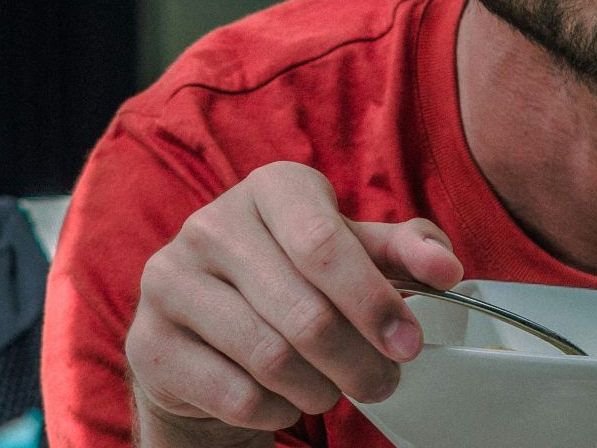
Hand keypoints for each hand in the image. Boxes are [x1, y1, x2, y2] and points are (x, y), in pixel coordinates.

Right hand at [125, 161, 464, 445]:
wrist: (206, 331)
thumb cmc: (293, 279)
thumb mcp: (352, 254)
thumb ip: (404, 253)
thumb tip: (447, 269)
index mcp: (272, 187)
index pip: (324, 243)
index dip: (373, 301)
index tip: (409, 343)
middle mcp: (212, 224)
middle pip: (304, 311)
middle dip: (358, 361)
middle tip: (384, 382)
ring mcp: (171, 281)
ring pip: (270, 358)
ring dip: (319, 389)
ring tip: (334, 389)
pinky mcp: (149, 342)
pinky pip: (234, 394)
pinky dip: (275, 409)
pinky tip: (285, 399)